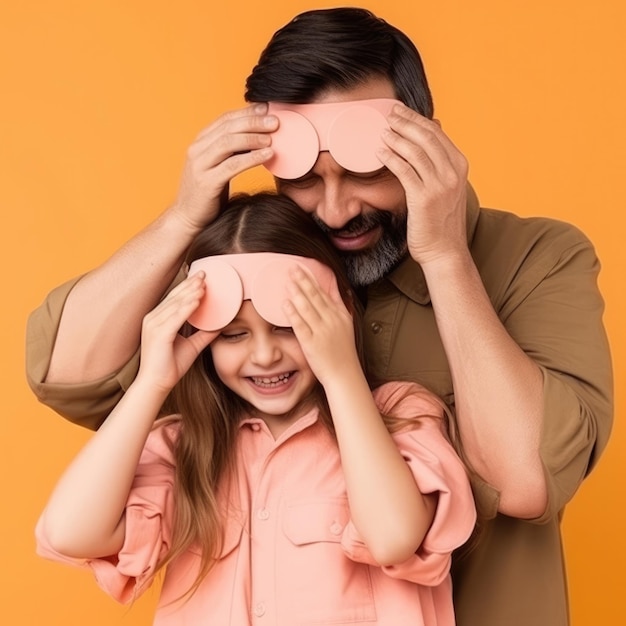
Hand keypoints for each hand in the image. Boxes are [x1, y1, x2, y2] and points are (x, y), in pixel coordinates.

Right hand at [137, 272, 217, 392]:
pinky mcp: (158, 334)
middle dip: (190, 284)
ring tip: (204, 283)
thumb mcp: (192, 345)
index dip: (188, 287)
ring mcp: (153, 325)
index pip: (175, 298)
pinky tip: (198, 299)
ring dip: (190, 292)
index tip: (202, 277)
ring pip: (175, 304)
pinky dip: (187, 307)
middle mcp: (153, 319)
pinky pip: (175, 317)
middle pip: (175, 297)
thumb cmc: (170, 366)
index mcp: (158, 319)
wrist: (156, 384)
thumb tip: (220, 325)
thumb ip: (204, 334)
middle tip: (205, 273)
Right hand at [170, 103, 277, 231]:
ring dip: (253, 137)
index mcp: (200, 143)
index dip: (247, 112)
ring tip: (273, 137)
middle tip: (275, 121)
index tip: (267, 108)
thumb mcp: (219, 167)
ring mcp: (200, 166)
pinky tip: (267, 155)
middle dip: (253, 121)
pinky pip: (232, 165)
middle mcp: (197, 150)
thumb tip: (257, 137)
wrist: (188, 219)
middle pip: (228, 127)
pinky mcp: (206, 182)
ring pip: (228, 143)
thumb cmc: (209, 194)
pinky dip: (252, 158)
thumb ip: (231, 153)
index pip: (225, 120)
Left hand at [284, 267, 358, 386]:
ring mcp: (322, 332)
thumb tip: (339, 287)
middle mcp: (332, 321)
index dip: (312, 279)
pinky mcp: (312, 343)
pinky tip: (285, 304)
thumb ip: (341, 304)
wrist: (345, 374)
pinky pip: (301, 325)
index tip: (303, 267)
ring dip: (296, 292)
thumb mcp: (347, 324)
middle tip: (292, 267)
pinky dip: (293, 313)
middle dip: (303, 280)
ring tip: (287, 281)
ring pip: (307, 308)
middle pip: (315, 296)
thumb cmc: (343, 351)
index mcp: (340, 315)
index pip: (324, 292)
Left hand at [378, 103, 468, 265]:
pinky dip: (391, 157)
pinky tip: (379, 151)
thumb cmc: (441, 220)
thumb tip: (434, 130)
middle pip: (426, 136)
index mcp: (459, 165)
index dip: (416, 118)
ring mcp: (440, 185)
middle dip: (405, 122)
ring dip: (396, 137)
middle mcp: (452, 172)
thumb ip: (440, 162)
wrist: (445, 250)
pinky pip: (404, 170)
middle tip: (388, 113)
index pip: (436, 133)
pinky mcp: (424, 198)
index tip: (400, 110)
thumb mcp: (447, 186)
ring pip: (415, 151)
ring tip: (382, 129)